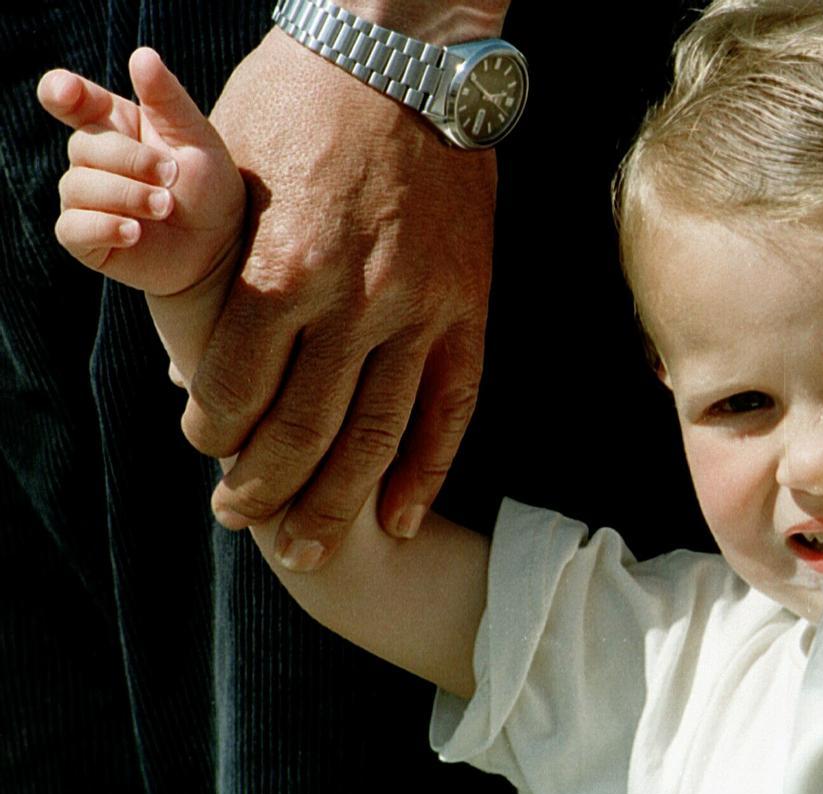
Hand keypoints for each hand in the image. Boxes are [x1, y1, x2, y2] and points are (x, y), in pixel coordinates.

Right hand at [38, 49, 243, 302]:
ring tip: (166, 207)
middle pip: (84, 146)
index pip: (73, 99)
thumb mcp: (199, 141)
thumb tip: (141, 54)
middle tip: (172, 176)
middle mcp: (95, 159)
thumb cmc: (211, 192)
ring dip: (126, 195)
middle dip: (131, 161)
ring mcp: (86, 198)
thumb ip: (168, 100)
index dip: (63, 92)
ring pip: (78, 186)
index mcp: (116, 126)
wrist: (223, 250)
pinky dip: (103, 227)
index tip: (67, 92)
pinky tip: (135, 232)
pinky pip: (73, 227)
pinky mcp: (86, 238)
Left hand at [191, 29, 495, 570]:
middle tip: (240, 519)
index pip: (239, 381)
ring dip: (338, 501)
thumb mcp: (232, 167)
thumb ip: (216, 266)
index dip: (215, 430)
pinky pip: (452, 409)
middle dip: (264, 485)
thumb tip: (191, 358)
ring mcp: (423, 310)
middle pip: (305, 426)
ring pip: (379, 433)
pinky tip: (399, 516)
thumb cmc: (304, 104)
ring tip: (308, 548)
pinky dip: (425, 471)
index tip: (206, 451)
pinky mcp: (471, 311)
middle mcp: (357, 298)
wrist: (408, 57)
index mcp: (286, 260)